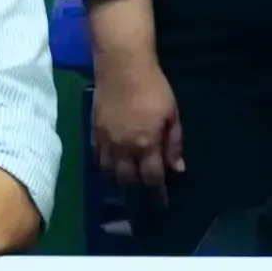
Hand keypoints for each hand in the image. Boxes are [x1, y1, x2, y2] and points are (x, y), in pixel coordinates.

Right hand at [90, 55, 183, 194]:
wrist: (121, 66)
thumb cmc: (153, 87)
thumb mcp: (172, 114)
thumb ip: (174, 143)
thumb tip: (177, 169)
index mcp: (145, 144)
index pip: (152, 178)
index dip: (158, 193)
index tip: (162, 204)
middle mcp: (123, 148)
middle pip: (128, 180)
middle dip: (138, 191)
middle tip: (144, 196)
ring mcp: (105, 141)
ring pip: (109, 173)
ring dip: (119, 182)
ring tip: (127, 186)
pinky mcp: (93, 132)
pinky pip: (96, 159)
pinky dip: (103, 168)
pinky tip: (110, 170)